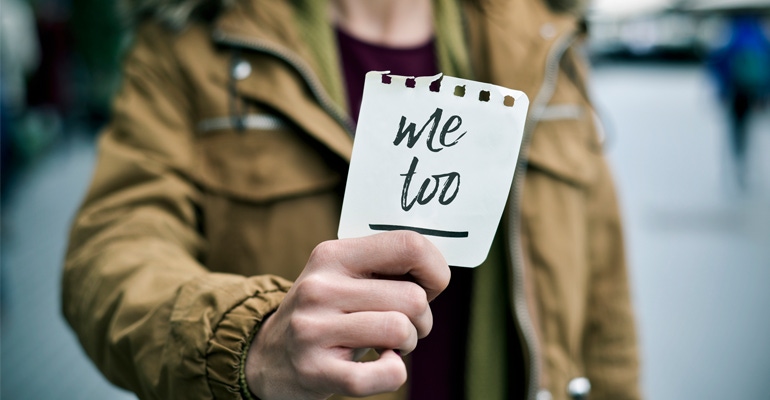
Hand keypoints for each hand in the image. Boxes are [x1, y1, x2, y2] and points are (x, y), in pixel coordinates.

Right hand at [244, 231, 449, 399]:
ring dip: (407, 343)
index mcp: (333, 255)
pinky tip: (379, 364)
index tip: (429, 286)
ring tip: (388, 344)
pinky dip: (394, 373)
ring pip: (401, 329)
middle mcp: (320, 288)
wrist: (268, 357)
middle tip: (403, 325)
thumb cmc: (327, 312)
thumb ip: (386, 266)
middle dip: (422, 318)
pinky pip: (386, 373)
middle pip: (413, 297)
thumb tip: (440, 272)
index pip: (409, 244)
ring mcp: (314, 329)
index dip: (435, 269)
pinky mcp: (316, 371)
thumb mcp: (344, 276)